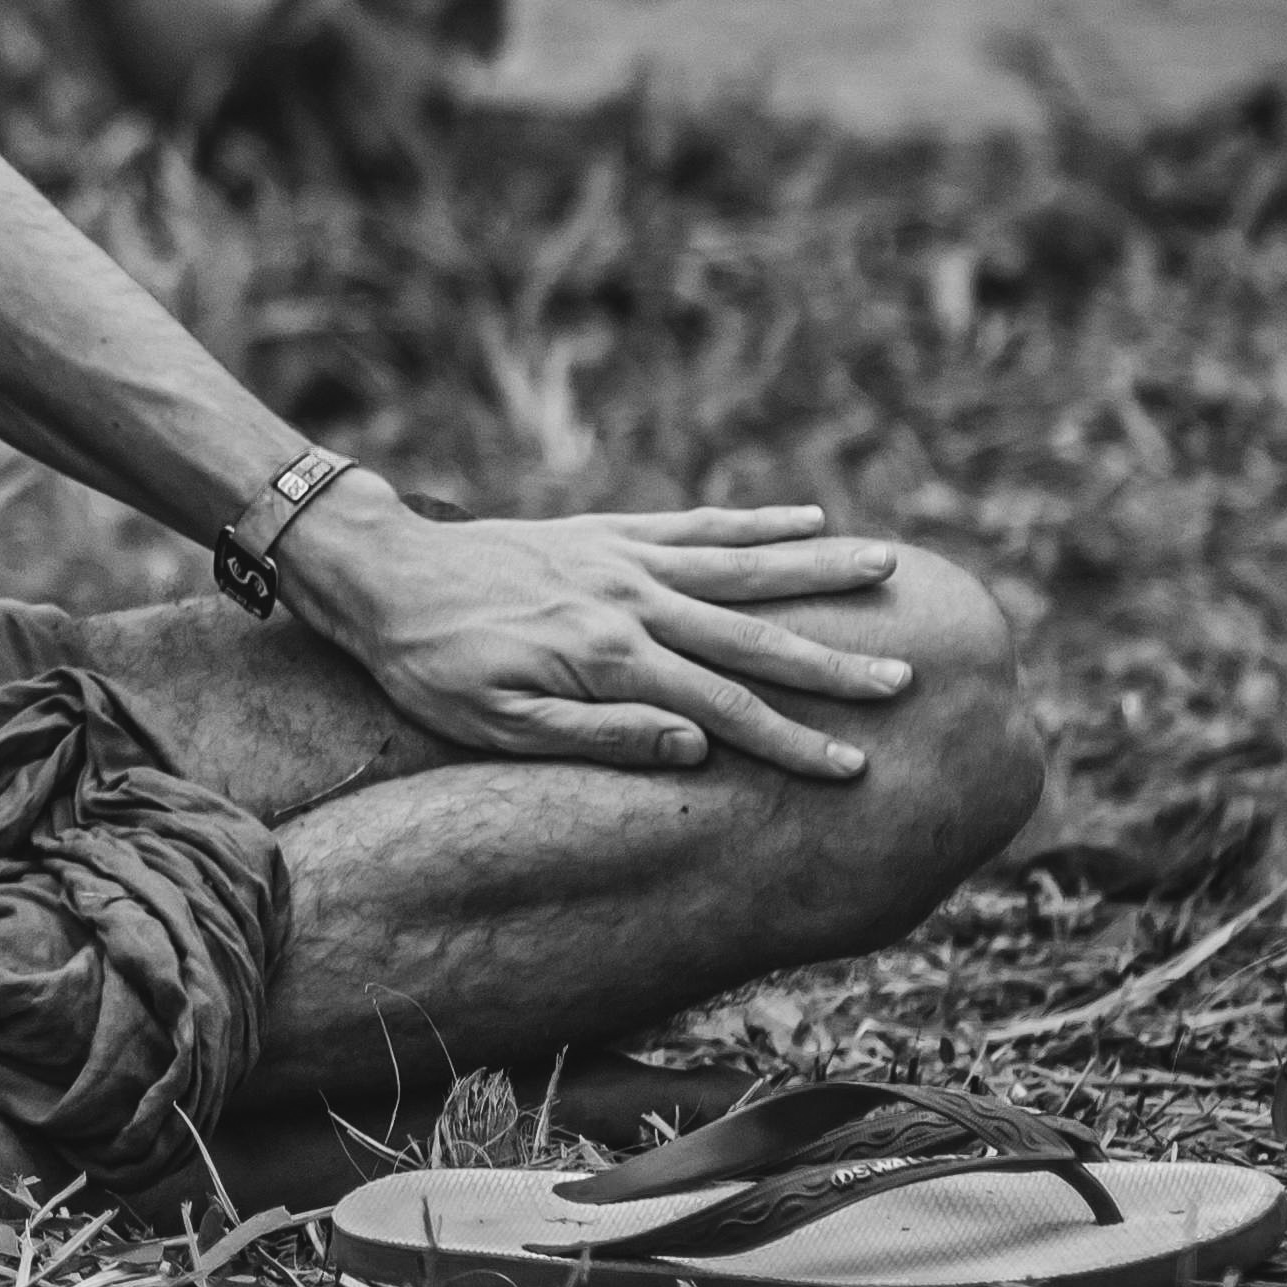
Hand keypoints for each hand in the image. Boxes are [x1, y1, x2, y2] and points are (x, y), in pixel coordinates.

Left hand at [290, 493, 911, 780]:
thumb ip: (598, 737)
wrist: (378, 573)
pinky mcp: (606, 533)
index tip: (857, 769)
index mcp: (610, 660)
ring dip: (817, 571)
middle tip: (908, 680)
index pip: (723, 713)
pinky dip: (752, 522)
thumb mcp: (496, 725)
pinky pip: (694, 525)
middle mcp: (630, 602)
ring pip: (740, 565)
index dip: (792, 743)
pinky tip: (806, 518)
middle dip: (832, 664)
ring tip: (891, 567)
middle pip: (752, 637)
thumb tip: (695, 752)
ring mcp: (622, 560)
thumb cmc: (430, 666)